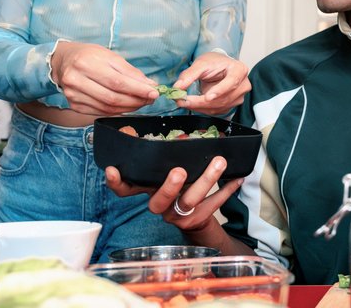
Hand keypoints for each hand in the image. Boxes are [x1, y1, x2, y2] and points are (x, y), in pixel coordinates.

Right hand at [50, 41, 158, 114]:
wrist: (63, 61)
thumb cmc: (89, 56)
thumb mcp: (110, 56)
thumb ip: (130, 71)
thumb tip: (149, 85)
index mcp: (86, 63)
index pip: (117, 81)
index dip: (138, 90)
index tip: (154, 92)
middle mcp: (76, 79)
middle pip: (112, 97)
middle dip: (136, 100)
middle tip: (150, 99)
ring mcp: (73, 94)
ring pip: (107, 108)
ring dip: (129, 107)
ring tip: (141, 102)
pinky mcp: (73, 105)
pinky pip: (100, 112)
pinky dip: (117, 111)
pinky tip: (126, 106)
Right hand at [104, 156, 242, 231]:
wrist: (195, 219)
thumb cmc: (178, 186)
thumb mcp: (167, 172)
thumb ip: (165, 157)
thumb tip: (172, 131)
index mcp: (148, 190)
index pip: (125, 190)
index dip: (116, 182)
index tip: (112, 168)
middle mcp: (160, 205)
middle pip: (159, 200)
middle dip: (169, 186)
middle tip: (180, 171)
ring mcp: (178, 215)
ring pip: (190, 200)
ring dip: (206, 180)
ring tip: (219, 162)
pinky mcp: (198, 219)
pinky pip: (214, 205)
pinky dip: (227, 190)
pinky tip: (238, 178)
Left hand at [172, 52, 250, 115]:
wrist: (219, 66)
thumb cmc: (214, 62)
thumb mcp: (201, 63)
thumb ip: (189, 74)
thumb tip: (178, 87)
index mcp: (239, 70)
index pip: (232, 82)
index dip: (219, 90)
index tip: (207, 96)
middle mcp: (243, 85)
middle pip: (224, 98)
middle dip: (201, 102)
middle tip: (183, 101)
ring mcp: (238, 97)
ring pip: (219, 107)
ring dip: (200, 107)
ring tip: (184, 102)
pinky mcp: (231, 105)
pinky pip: (217, 111)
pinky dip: (203, 109)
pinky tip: (193, 104)